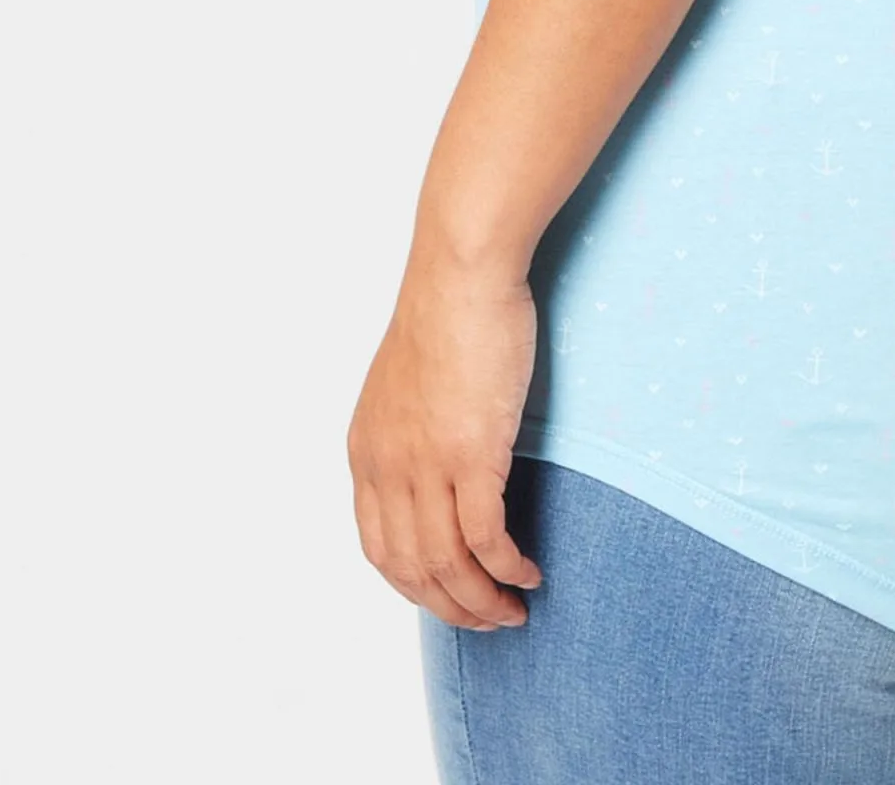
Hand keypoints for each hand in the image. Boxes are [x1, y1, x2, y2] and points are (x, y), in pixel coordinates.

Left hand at [347, 260, 544, 630]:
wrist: (462, 273)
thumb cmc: (446, 311)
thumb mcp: (404, 383)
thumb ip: (408, 430)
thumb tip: (434, 461)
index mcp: (366, 452)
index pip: (380, 549)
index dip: (415, 586)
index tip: (450, 598)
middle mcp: (388, 469)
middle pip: (412, 569)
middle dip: (451, 607)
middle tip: (489, 621)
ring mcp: (427, 465)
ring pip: (450, 565)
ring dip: (482, 601)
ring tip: (513, 611)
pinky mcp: (472, 454)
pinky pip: (487, 538)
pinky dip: (507, 568)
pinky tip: (528, 573)